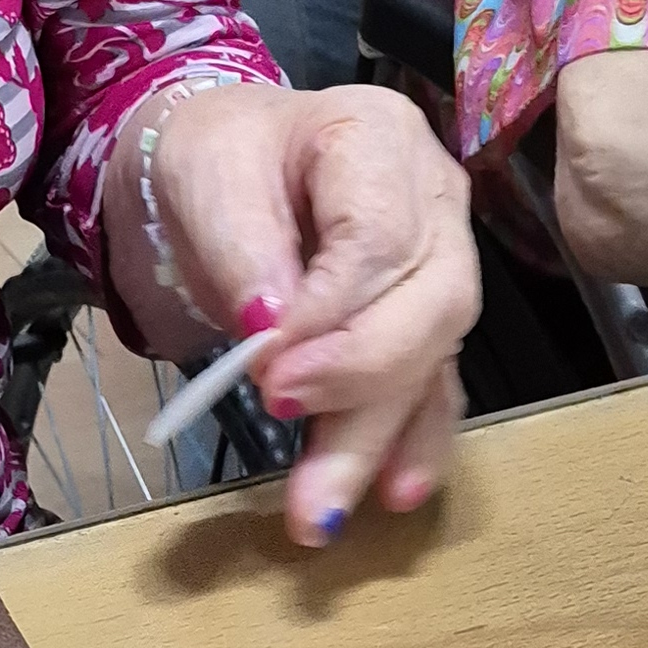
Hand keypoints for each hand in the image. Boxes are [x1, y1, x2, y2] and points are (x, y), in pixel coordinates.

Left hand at [110, 82, 478, 545]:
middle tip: (278, 410)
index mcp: (381, 138)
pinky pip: (431, 390)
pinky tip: (393, 490)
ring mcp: (442, 265)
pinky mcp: (424, 326)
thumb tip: (271, 330)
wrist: (227, 167)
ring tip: (317, 509)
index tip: (265, 362)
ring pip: (429, 359)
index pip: (380, 237)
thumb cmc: (218, 156)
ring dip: (374, 437)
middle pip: (429, 301)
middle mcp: (435, 202)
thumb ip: (241, 245)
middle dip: (358, 376)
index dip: (331, 308)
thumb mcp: (205, 173)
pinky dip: (411, 444)